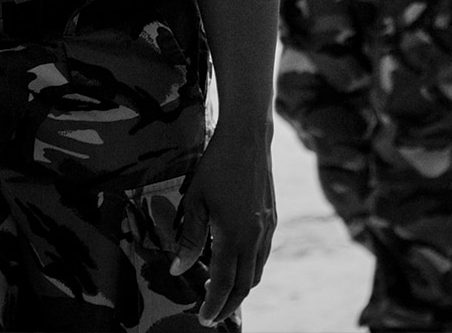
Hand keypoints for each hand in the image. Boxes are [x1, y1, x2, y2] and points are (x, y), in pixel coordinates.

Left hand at [172, 121, 275, 325]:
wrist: (248, 138)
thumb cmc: (216, 166)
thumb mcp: (194, 201)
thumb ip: (189, 238)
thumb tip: (179, 269)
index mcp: (233, 235)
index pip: (223, 283)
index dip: (213, 305)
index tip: (203, 319)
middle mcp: (254, 237)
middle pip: (244, 285)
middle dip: (228, 305)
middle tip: (211, 315)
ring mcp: (267, 228)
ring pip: (257, 272)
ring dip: (240, 288)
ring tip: (219, 293)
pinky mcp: (272, 219)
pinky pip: (262, 256)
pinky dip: (250, 270)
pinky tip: (235, 265)